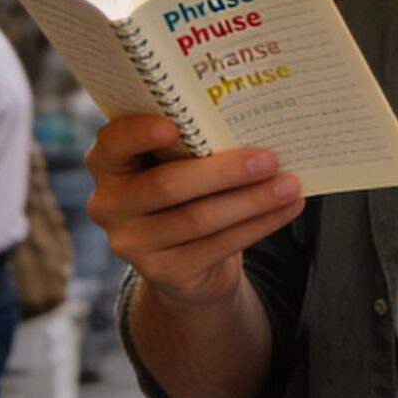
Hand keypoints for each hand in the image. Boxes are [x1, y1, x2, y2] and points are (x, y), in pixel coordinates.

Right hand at [85, 115, 303, 308]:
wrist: (184, 263)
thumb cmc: (183, 191)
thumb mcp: (173, 164)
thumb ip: (190, 145)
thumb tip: (249, 125)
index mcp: (107, 165)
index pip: (113, 143)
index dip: (139, 133)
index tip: (175, 124)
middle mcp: (108, 205)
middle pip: (167, 184)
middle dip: (223, 171)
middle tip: (268, 159)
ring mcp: (131, 244)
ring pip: (198, 218)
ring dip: (251, 201)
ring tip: (289, 185)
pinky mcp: (162, 273)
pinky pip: (217, 246)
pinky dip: (258, 225)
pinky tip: (286, 209)